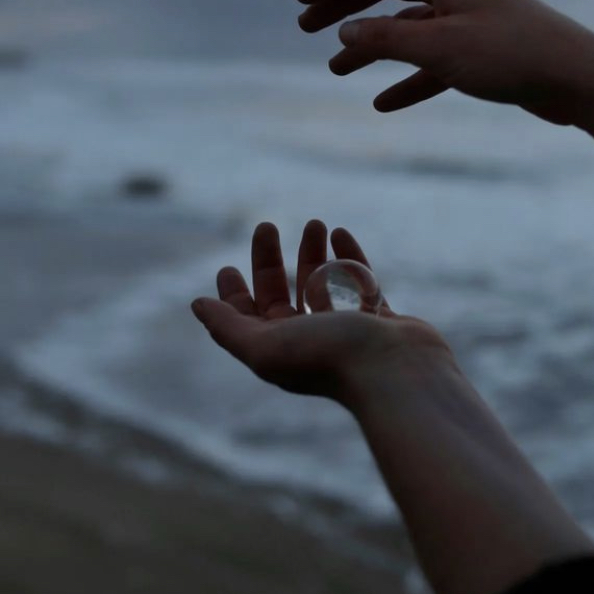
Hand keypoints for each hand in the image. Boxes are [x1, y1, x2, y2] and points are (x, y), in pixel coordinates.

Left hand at [191, 220, 455, 408]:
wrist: (396, 370)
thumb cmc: (328, 357)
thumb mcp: (264, 345)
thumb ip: (228, 327)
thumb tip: (197, 305)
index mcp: (279, 349)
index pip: (247, 319)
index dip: (233, 295)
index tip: (227, 267)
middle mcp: (309, 339)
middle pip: (281, 294)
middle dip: (270, 261)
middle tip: (265, 227)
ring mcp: (346, 328)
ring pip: (321, 282)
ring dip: (312, 252)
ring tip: (314, 223)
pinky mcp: (378, 317)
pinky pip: (360, 279)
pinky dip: (349, 256)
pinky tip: (340, 233)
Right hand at [296, 0, 593, 124]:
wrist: (576, 80)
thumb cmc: (512, 54)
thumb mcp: (439, 47)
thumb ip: (386, 41)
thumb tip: (344, 34)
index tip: (301, 1)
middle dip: (343, 7)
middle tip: (307, 28)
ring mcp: (464, 19)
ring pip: (403, 28)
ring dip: (368, 47)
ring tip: (335, 70)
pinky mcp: (477, 51)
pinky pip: (429, 62)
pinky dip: (404, 80)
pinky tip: (383, 104)